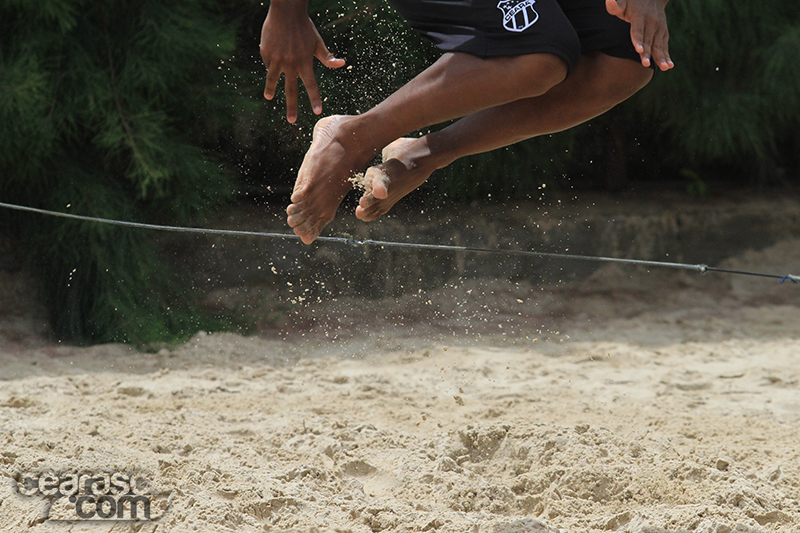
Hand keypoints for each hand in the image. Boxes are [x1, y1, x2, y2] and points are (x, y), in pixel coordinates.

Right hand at [259, 0, 345, 122]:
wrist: (286, 11)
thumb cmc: (304, 28)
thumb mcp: (317, 42)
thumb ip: (327, 57)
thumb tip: (342, 64)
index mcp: (305, 63)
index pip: (311, 85)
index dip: (315, 99)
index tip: (317, 112)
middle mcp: (291, 64)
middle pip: (291, 90)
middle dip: (292, 107)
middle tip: (292, 121)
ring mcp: (277, 59)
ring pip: (272, 79)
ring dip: (270, 89)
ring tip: (269, 97)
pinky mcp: (266, 53)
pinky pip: (268, 63)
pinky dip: (271, 63)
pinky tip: (273, 56)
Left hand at [606, 0, 673, 70]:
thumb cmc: (631, 2)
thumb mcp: (623, 2)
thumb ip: (616, 5)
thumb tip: (610, 2)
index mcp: (639, 16)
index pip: (637, 30)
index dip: (638, 40)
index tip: (638, 50)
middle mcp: (651, 22)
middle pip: (649, 40)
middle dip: (647, 53)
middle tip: (645, 64)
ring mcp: (659, 28)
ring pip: (659, 44)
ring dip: (661, 57)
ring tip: (664, 68)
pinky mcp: (663, 33)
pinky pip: (665, 45)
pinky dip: (667, 55)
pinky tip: (669, 66)